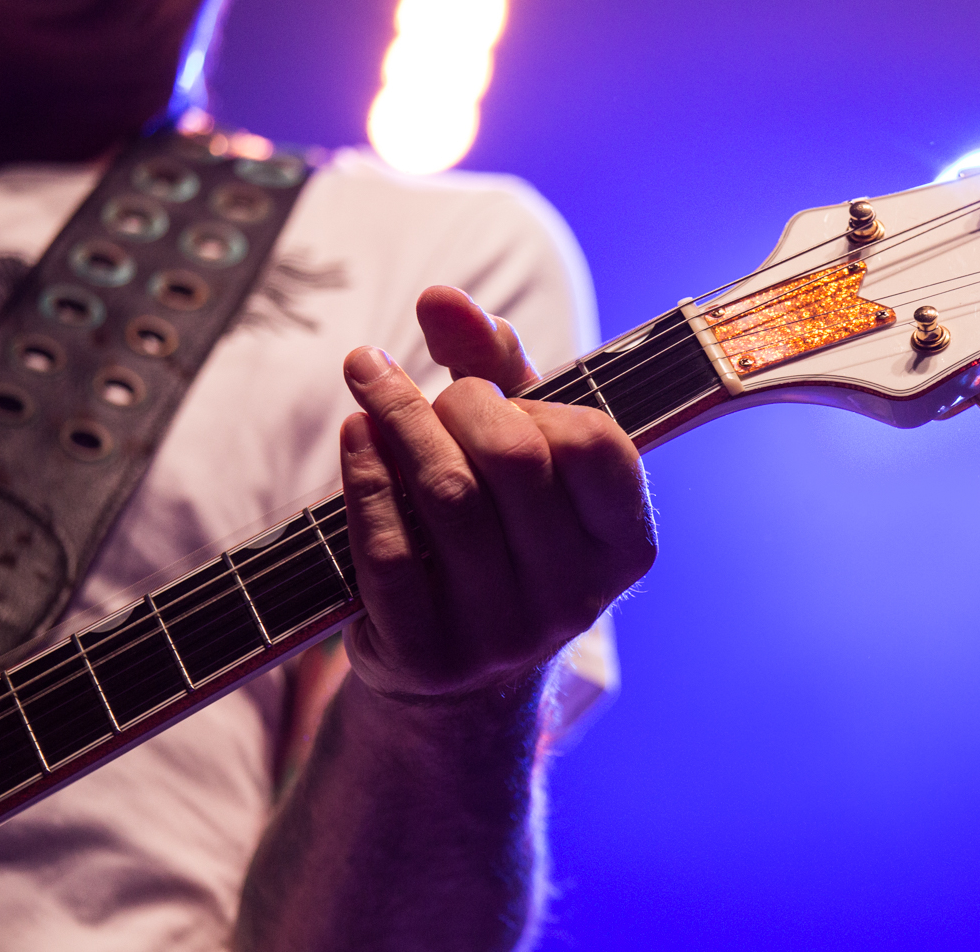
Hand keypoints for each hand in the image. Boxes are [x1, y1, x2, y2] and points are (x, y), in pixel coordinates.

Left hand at [337, 286, 654, 700]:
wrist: (460, 684)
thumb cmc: (500, 536)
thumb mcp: (520, 457)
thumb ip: (495, 371)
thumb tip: (439, 297)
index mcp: (623, 548)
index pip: (594, 444)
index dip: (539, 403)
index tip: (501, 398)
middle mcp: (574, 598)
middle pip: (511, 457)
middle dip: (457, 400)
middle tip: (432, 395)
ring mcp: (501, 634)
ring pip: (445, 494)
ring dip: (398, 416)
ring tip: (370, 377)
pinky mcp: (427, 656)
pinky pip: (386, 546)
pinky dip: (363, 474)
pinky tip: (356, 432)